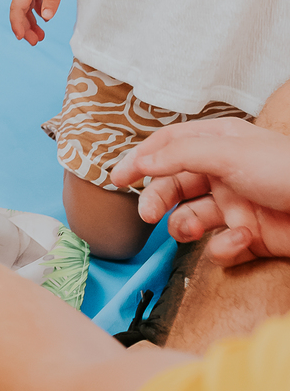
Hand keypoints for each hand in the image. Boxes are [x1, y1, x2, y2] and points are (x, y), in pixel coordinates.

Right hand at [9, 0, 80, 45]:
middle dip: (24, 28)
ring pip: (25, 8)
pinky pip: (32, 3)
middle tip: (35, 43)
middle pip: (19, 10)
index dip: (17, 23)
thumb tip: (45, 19)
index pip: (17, 7)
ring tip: (40, 38)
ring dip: (30, 23)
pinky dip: (36, 14)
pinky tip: (43, 22)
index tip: (21, 38)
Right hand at [112, 118, 289, 264]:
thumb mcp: (229, 153)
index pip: (168, 146)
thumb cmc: (286, 171)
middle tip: (149, 215)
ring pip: (191, 218)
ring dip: (186, 226)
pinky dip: (223, 247)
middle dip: (158, 199)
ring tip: (191, 230)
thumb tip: (143, 159)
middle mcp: (223, 173)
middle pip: (174, 184)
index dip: (141, 159)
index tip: (118, 178)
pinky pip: (218, 246)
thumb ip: (181, 155)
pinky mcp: (247, 236)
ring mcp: (235, 205)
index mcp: (218, 143)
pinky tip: (239, 240)